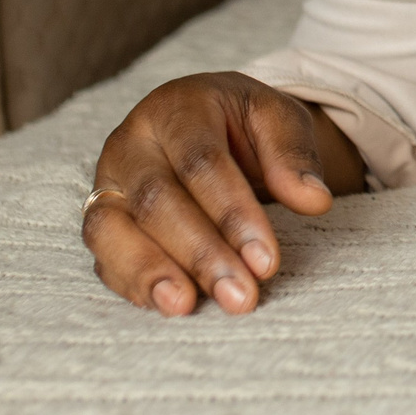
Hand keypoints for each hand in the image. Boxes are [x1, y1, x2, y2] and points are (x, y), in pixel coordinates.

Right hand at [82, 71, 364, 315]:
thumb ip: (294, 155)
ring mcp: (108, 183)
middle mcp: (131, 143)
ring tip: (185, 306)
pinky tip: (167, 305)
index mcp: (176, 108)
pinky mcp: (102, 220)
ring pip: (110, 228)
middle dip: (201, 253)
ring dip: (150, 272)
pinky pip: (103, 255)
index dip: (234, 214)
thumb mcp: (278, 120)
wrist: (208, 123)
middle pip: (155, 199)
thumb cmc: (244, 125)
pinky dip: (131, 283)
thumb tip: (314, 200)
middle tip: (240, 296)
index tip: (267, 262)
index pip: (200, 162)